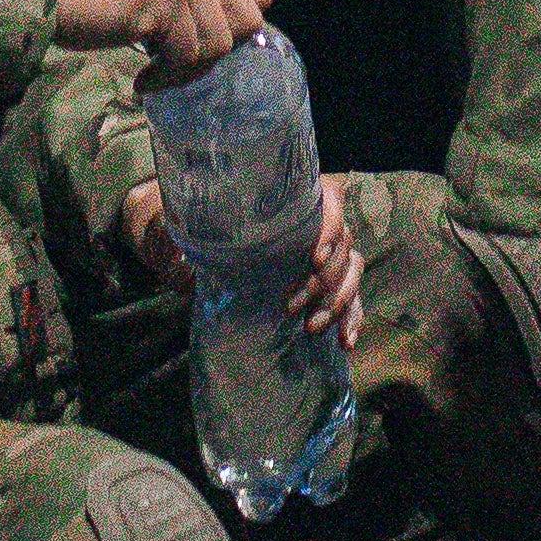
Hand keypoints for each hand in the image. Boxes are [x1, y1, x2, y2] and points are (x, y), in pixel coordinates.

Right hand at [51, 0, 273, 77]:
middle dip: (215, 53)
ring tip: (154, 70)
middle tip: (177, 61)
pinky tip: (142, 78)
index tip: (200, 45)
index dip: (234, 29)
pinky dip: (164, 79)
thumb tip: (245, 33)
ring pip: (217, 45)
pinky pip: (186, 58)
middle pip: (247, 22)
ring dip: (185, 70)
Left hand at [111, 181, 370, 350]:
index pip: (333, 200)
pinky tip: (345, 343)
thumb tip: (186, 241)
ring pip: (352, 273)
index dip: (331, 228)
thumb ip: (209, 226)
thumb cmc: (218, 227)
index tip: (315, 258)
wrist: (221, 249)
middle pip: (343, 246)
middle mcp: (323, 223)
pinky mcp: (334, 284)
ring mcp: (332, 254)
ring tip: (311, 328)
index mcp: (302, 197)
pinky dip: (352, 320)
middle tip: (291, 306)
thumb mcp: (213, 222)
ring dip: (336, 303)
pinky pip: (354, 299)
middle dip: (322, 281)